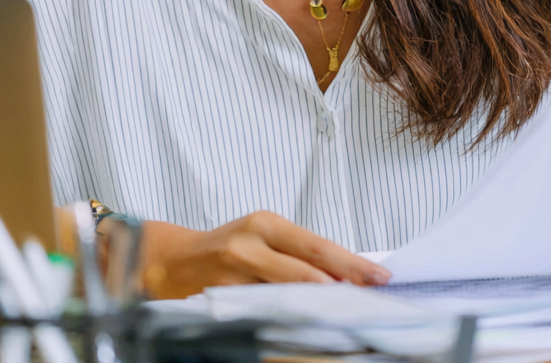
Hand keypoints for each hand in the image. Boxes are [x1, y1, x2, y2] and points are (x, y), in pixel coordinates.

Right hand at [135, 211, 391, 297]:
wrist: (170, 262)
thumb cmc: (227, 248)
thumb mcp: (262, 238)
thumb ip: (296, 254)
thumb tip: (344, 275)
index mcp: (265, 224)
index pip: (316, 245)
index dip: (350, 263)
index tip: (379, 275)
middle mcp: (250, 245)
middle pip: (305, 270)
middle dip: (343, 284)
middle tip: (373, 295)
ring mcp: (233, 275)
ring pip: (285, 296)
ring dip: (318, 306)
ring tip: (347, 313)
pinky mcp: (222, 300)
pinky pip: (261, 314)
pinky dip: (286, 320)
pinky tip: (306, 327)